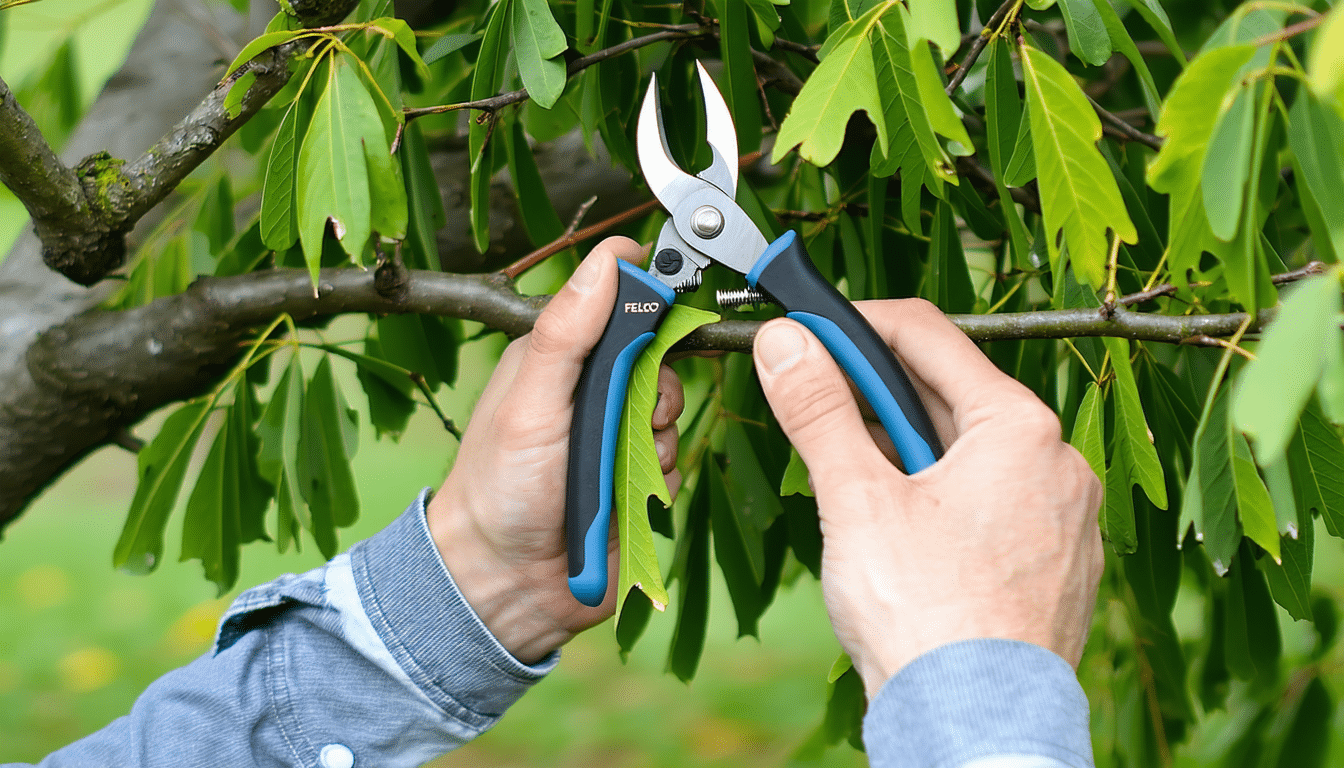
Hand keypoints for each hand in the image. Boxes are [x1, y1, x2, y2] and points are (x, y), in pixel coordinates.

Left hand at [426, 238, 684, 663]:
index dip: (649, 308)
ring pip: (673, 417)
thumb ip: (567, 332)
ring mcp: (612, 437)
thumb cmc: (499, 489)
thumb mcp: (530, 400)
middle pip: (659, 362)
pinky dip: (661, 481)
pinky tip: (627, 497)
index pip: (620, 306)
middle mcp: (588, 392)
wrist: (505, 585)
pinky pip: (676, 466)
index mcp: (557, 357)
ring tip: (616, 470)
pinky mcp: (634, 481)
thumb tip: (609, 259)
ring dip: (656, 443)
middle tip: (633, 418)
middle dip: (657, 392)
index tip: (665, 315)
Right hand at [752, 299, 1102, 697]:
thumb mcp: (856, 500)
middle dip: (878, 399)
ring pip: (973, 456)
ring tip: (854, 487)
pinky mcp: (1059, 567)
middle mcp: (1058, 464)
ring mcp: (1066, 520)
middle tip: (815, 405)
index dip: (856, 325)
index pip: (929, 336)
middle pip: (952, 397)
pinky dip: (946, 501)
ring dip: (909, 453)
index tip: (807, 332)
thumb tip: (785, 344)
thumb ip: (818, 412)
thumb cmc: (927, 618)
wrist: (977, 728)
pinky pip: (996, 506)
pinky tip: (906, 539)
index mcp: (1019, 429)